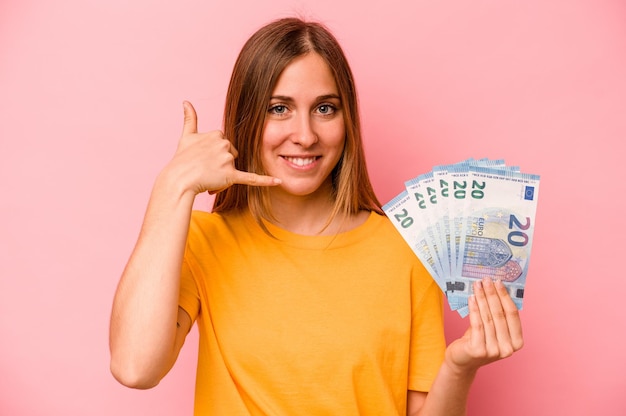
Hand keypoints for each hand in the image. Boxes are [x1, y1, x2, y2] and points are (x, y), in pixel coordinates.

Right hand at [162, 101, 280, 194]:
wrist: (179, 179)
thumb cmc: (182, 159)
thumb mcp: (186, 136)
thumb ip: (190, 118)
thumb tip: (186, 101)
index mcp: (217, 133)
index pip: (225, 144)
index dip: (215, 153)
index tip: (204, 158)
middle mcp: (224, 144)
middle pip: (232, 155)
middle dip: (221, 164)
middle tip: (205, 169)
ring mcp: (228, 160)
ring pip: (234, 168)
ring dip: (224, 174)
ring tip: (209, 177)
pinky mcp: (231, 175)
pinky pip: (252, 178)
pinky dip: (266, 180)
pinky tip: (278, 181)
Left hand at [445, 277, 523, 373]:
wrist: (462, 360)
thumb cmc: (478, 340)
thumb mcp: (492, 328)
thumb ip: (498, 314)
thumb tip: (496, 287)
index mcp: (517, 343)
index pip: (513, 315)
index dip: (506, 296)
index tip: (499, 281)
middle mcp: (508, 349)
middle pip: (500, 314)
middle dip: (492, 294)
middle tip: (486, 279)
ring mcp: (494, 351)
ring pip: (488, 318)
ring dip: (482, 298)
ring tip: (477, 285)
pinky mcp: (478, 350)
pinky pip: (477, 324)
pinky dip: (474, 309)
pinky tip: (471, 298)